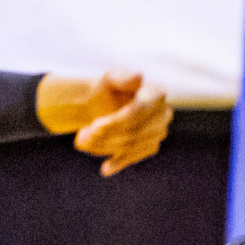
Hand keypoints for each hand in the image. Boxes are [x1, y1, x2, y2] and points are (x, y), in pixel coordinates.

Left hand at [37, 70, 172, 176]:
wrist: (103, 105)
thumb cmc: (106, 89)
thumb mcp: (110, 79)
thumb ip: (122, 77)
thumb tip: (139, 76)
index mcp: (156, 92)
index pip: (139, 111)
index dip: (117, 121)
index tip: (94, 126)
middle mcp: (163, 113)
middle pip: (135, 131)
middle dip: (107, 136)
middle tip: (81, 136)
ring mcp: (159, 131)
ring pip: (132, 146)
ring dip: (105, 147)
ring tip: (83, 142)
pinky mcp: (151, 146)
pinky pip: (135, 157)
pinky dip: (118, 162)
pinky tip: (106, 168)